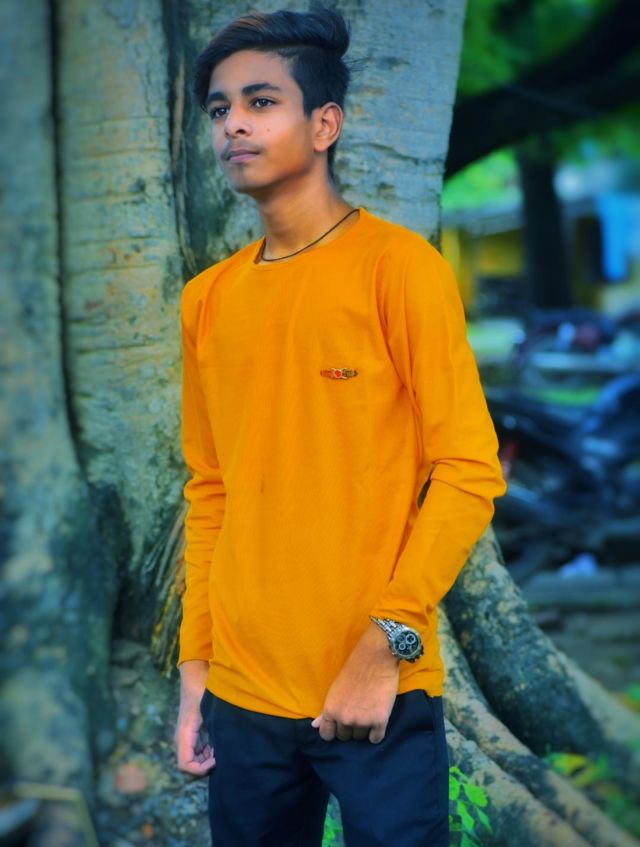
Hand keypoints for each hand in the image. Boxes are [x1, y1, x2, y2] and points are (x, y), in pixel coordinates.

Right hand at [174, 660, 215, 776]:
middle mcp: (182, 739)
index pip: (185, 766)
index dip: (201, 770)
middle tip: (223, 755)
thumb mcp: (210, 710)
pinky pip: (200, 752)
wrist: (196, 676)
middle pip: (191, 767)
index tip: (217, 759)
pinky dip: (211, 752)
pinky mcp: (193, 734)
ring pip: (196, 761)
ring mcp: (187, 738)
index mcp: (184, 735)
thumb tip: (222, 752)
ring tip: (224, 748)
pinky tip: (222, 742)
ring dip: (209, 760)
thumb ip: (215, 729)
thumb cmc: (203, 690)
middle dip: (207, 766)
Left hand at [311, 622, 399, 743]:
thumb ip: (326, 711)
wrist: (375, 658)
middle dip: (348, 728)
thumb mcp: (334, 690)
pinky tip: (377, 720)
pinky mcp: (380, 720)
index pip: (327, 735)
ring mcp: (362, 721)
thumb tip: (314, 726)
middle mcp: (344, 719)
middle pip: (344, 737)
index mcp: (330, 710)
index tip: (339, 725)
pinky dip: (376, 733)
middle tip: (356, 712)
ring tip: (367, 712)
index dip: (333, 731)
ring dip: (363, 729)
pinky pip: (376, 738)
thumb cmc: (352, 670)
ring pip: (360, 737)